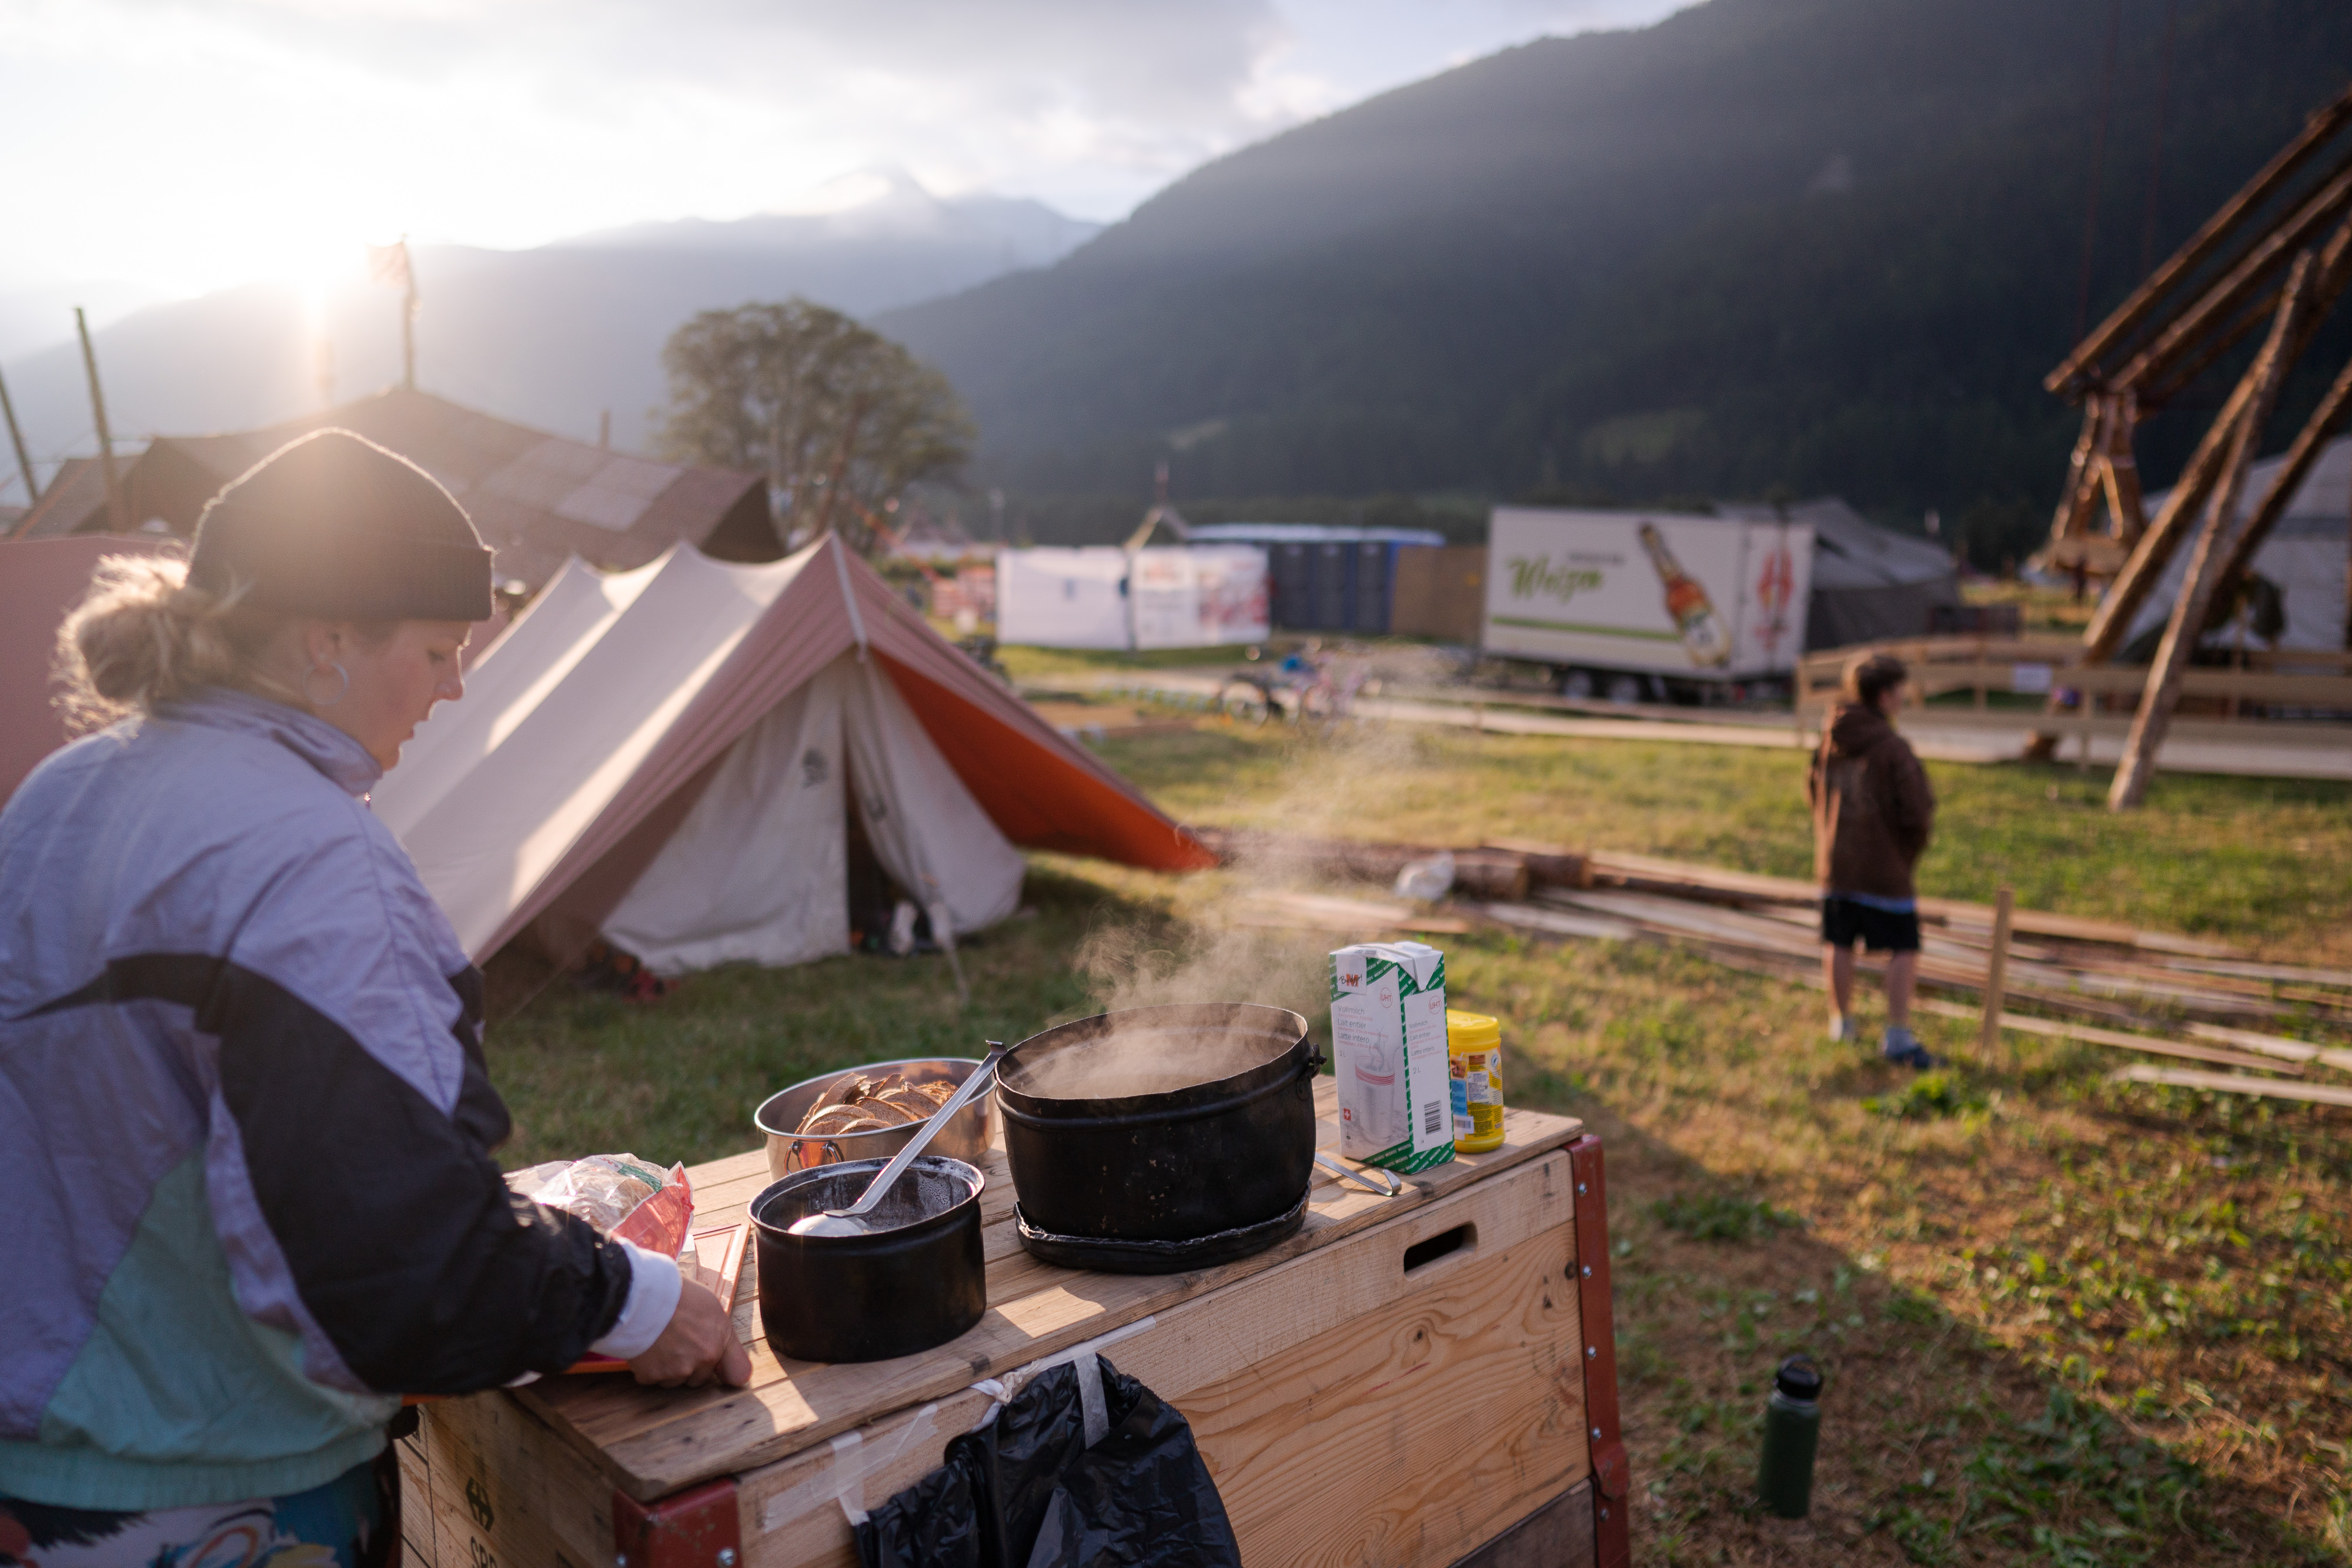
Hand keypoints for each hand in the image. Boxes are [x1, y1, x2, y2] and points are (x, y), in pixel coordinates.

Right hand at [627, 1280, 752, 1388]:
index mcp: (720, 1340)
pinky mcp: (652, 1375)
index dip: (728, 1373)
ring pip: (674, 1381)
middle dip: (689, 1367)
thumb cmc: (676, 1294)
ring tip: (659, 1342)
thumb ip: (718, 1333)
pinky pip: (650, 1379)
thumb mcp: (709, 1306)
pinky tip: (645, 1348)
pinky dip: (646, 1368)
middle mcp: (703, 1359)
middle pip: (699, 1378)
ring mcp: (677, 1370)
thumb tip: (718, 1346)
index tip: (720, 1370)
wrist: (641, 1297)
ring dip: (667, 1368)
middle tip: (676, 1344)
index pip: (738, 1373)